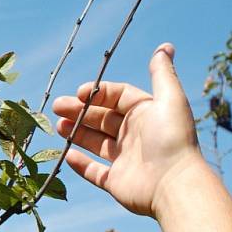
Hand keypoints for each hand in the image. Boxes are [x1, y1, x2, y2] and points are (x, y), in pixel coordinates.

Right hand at [51, 43, 201, 217]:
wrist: (174, 185)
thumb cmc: (172, 139)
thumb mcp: (169, 99)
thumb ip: (162, 73)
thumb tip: (165, 46)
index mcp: (146, 114)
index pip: (117, 98)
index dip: (98, 93)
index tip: (79, 93)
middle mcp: (135, 135)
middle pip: (102, 118)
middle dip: (79, 111)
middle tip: (57, 107)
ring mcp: (125, 160)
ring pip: (94, 142)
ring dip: (75, 132)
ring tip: (57, 125)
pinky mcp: (116, 182)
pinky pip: (94, 171)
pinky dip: (80, 163)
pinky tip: (66, 153)